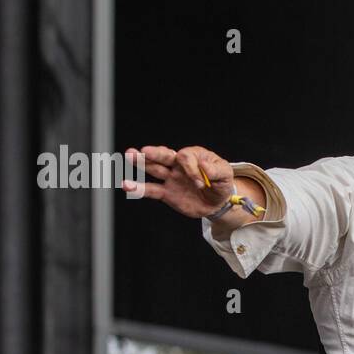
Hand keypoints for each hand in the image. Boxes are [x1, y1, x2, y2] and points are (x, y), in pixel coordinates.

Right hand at [120, 145, 235, 217]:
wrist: (217, 202)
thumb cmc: (221, 183)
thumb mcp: (226, 175)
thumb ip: (216, 170)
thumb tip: (204, 167)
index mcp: (193, 156)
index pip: (184, 157)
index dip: (191, 169)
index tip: (200, 182)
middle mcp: (178, 165)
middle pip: (163, 156)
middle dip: (154, 153)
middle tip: (143, 151)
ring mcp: (170, 178)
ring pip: (153, 169)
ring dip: (141, 163)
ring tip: (129, 156)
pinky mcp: (166, 193)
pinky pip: (151, 190)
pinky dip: (139, 189)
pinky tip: (127, 185)